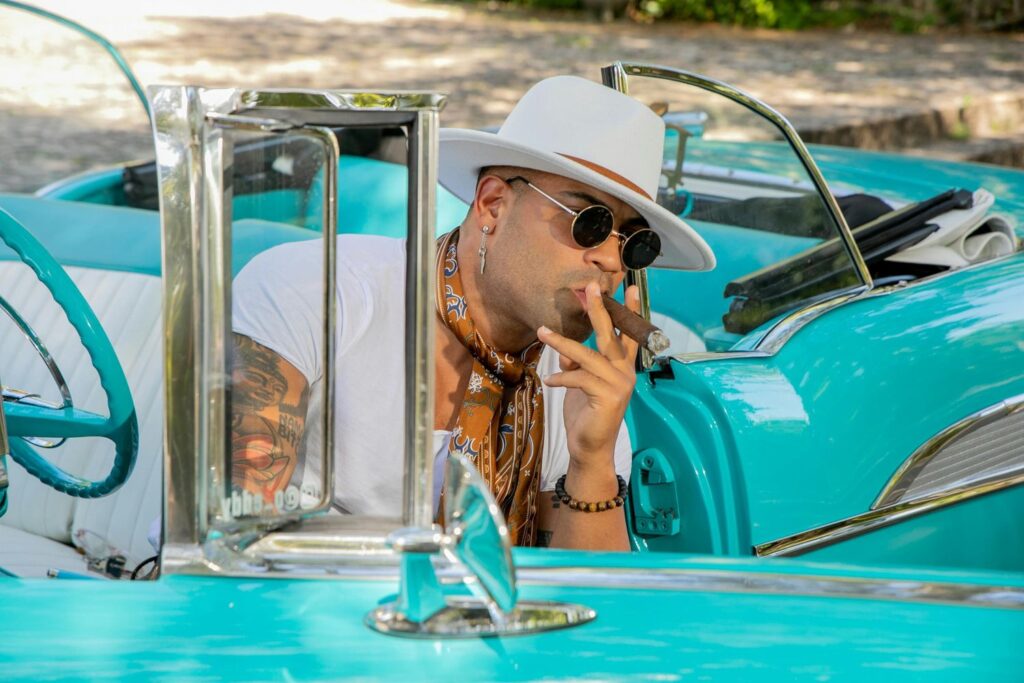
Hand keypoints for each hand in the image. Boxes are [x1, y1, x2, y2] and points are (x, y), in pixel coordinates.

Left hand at [538, 282, 639, 470]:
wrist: (589, 448)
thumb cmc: (586, 415)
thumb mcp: (579, 384)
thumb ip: (577, 364)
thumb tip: (566, 351)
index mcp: (622, 367)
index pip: (628, 335)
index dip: (630, 312)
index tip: (631, 288)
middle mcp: (625, 372)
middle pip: (611, 335)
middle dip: (600, 310)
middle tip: (592, 287)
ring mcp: (619, 384)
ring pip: (587, 355)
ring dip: (562, 343)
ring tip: (542, 332)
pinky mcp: (608, 397)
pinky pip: (579, 378)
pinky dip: (562, 377)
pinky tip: (549, 381)